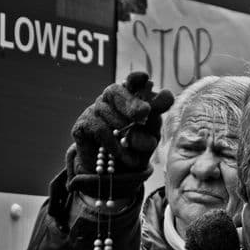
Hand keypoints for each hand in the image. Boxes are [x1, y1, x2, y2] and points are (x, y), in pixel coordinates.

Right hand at [67, 72, 173, 197]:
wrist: (115, 171)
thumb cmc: (137, 147)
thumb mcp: (151, 133)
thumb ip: (156, 115)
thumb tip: (167, 95)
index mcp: (131, 96)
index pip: (133, 81)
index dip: (137, 78)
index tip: (144, 78)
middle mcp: (111, 98)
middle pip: (116, 92)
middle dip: (131, 102)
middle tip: (144, 112)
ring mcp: (95, 109)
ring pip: (110, 114)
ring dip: (127, 135)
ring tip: (140, 150)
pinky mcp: (83, 124)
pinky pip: (101, 131)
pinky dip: (114, 144)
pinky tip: (122, 154)